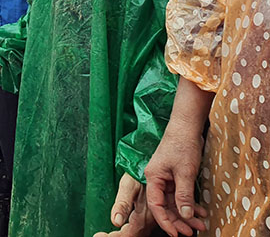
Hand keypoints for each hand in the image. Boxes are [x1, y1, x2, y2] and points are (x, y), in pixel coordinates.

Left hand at [94, 174, 154, 236]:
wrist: (151, 167)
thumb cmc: (139, 174)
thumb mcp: (129, 186)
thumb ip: (122, 204)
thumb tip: (115, 221)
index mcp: (144, 216)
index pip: (128, 234)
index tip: (98, 236)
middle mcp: (149, 221)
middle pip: (132, 236)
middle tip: (99, 235)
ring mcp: (151, 220)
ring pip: (136, 234)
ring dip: (121, 236)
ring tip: (105, 234)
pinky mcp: (150, 218)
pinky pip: (139, 230)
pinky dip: (127, 232)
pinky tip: (119, 231)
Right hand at [145, 121, 206, 236]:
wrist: (186, 128)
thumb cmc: (182, 146)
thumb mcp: (185, 172)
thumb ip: (184, 195)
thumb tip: (184, 215)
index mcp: (153, 178)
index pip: (156, 205)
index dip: (165, 221)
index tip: (175, 233)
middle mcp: (157, 179)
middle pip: (165, 206)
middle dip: (178, 220)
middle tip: (191, 232)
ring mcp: (166, 178)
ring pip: (174, 202)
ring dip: (187, 213)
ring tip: (200, 224)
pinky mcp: (174, 176)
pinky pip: (180, 194)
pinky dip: (190, 203)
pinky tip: (201, 211)